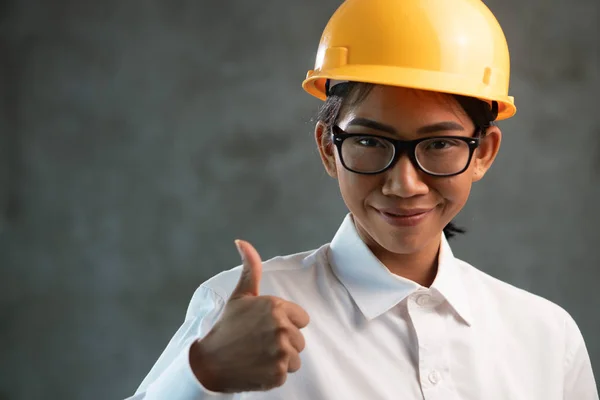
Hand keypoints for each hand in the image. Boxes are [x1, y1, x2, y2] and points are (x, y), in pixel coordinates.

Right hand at [190, 240, 309, 392]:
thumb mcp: (240, 296)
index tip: (265, 328)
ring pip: (295, 358)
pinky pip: (286, 374)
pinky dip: (273, 375)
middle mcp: (281, 328)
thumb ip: (250, 269)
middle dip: (283, 343)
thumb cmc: (227, 327)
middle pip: (300, 340)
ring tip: (258, 356)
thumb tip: (242, 241)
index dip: (286, 324)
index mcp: (276, 307)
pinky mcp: (278, 373)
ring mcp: (280, 352)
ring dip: (280, 360)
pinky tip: (257, 368)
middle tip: (259, 343)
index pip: (302, 319)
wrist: (209, 363)